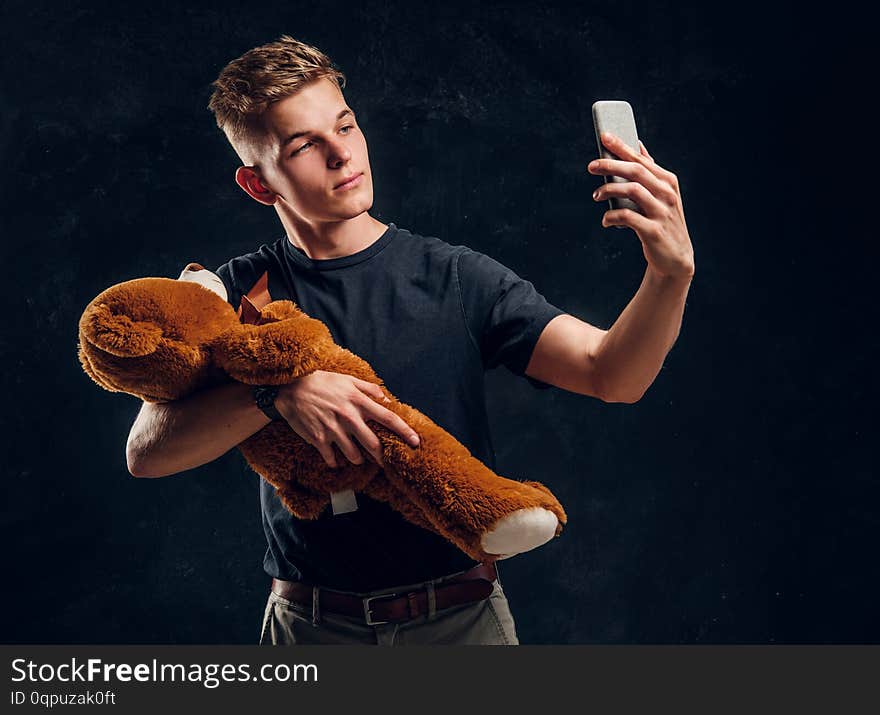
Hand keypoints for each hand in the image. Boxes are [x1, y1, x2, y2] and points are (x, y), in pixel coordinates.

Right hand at [275, 370, 419, 468]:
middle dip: (381, 455)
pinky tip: (335, 458)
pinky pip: (332, 458)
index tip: (415, 441)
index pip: (388, 418)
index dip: (404, 431)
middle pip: (373, 444)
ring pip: (354, 455)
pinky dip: (335, 461)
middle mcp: (348, 417)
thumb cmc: (322, 382)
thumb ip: (369, 389)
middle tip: (383, 460)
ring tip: (356, 457)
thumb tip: (387, 399)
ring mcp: (333, 429)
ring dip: (357, 459)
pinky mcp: (318, 439)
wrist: (291, 388)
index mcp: (358, 401)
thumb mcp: (347, 379)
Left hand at [588, 133, 694, 281]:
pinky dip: (612, 216)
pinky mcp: (653, 231)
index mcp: (667, 181)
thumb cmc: (662, 222)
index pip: (641, 159)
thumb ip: (650, 172)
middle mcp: (667, 194)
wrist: (675, 259)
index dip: (622, 147)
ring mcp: (662, 212)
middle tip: (591, 166)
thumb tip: (638, 145)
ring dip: (609, 190)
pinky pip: (628, 217)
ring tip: (596, 195)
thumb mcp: (662, 195)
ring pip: (632, 190)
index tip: (604, 136)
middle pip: (636, 171)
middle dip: (611, 165)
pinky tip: (605, 220)